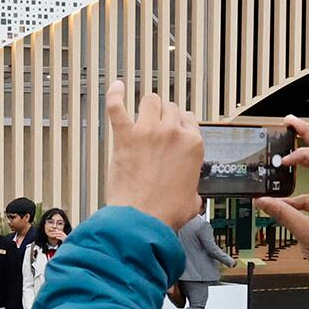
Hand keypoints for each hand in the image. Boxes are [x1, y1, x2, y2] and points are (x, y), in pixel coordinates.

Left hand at [104, 82, 203, 231]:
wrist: (142, 220)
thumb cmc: (165, 212)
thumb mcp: (193, 200)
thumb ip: (193, 190)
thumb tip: (192, 196)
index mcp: (193, 145)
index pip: (189, 119)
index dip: (180, 125)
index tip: (174, 130)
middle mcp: (172, 133)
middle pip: (170, 107)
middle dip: (164, 116)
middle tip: (157, 127)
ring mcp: (148, 132)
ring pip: (150, 100)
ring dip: (146, 106)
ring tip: (142, 113)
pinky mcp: (125, 137)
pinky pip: (116, 106)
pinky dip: (115, 95)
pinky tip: (116, 87)